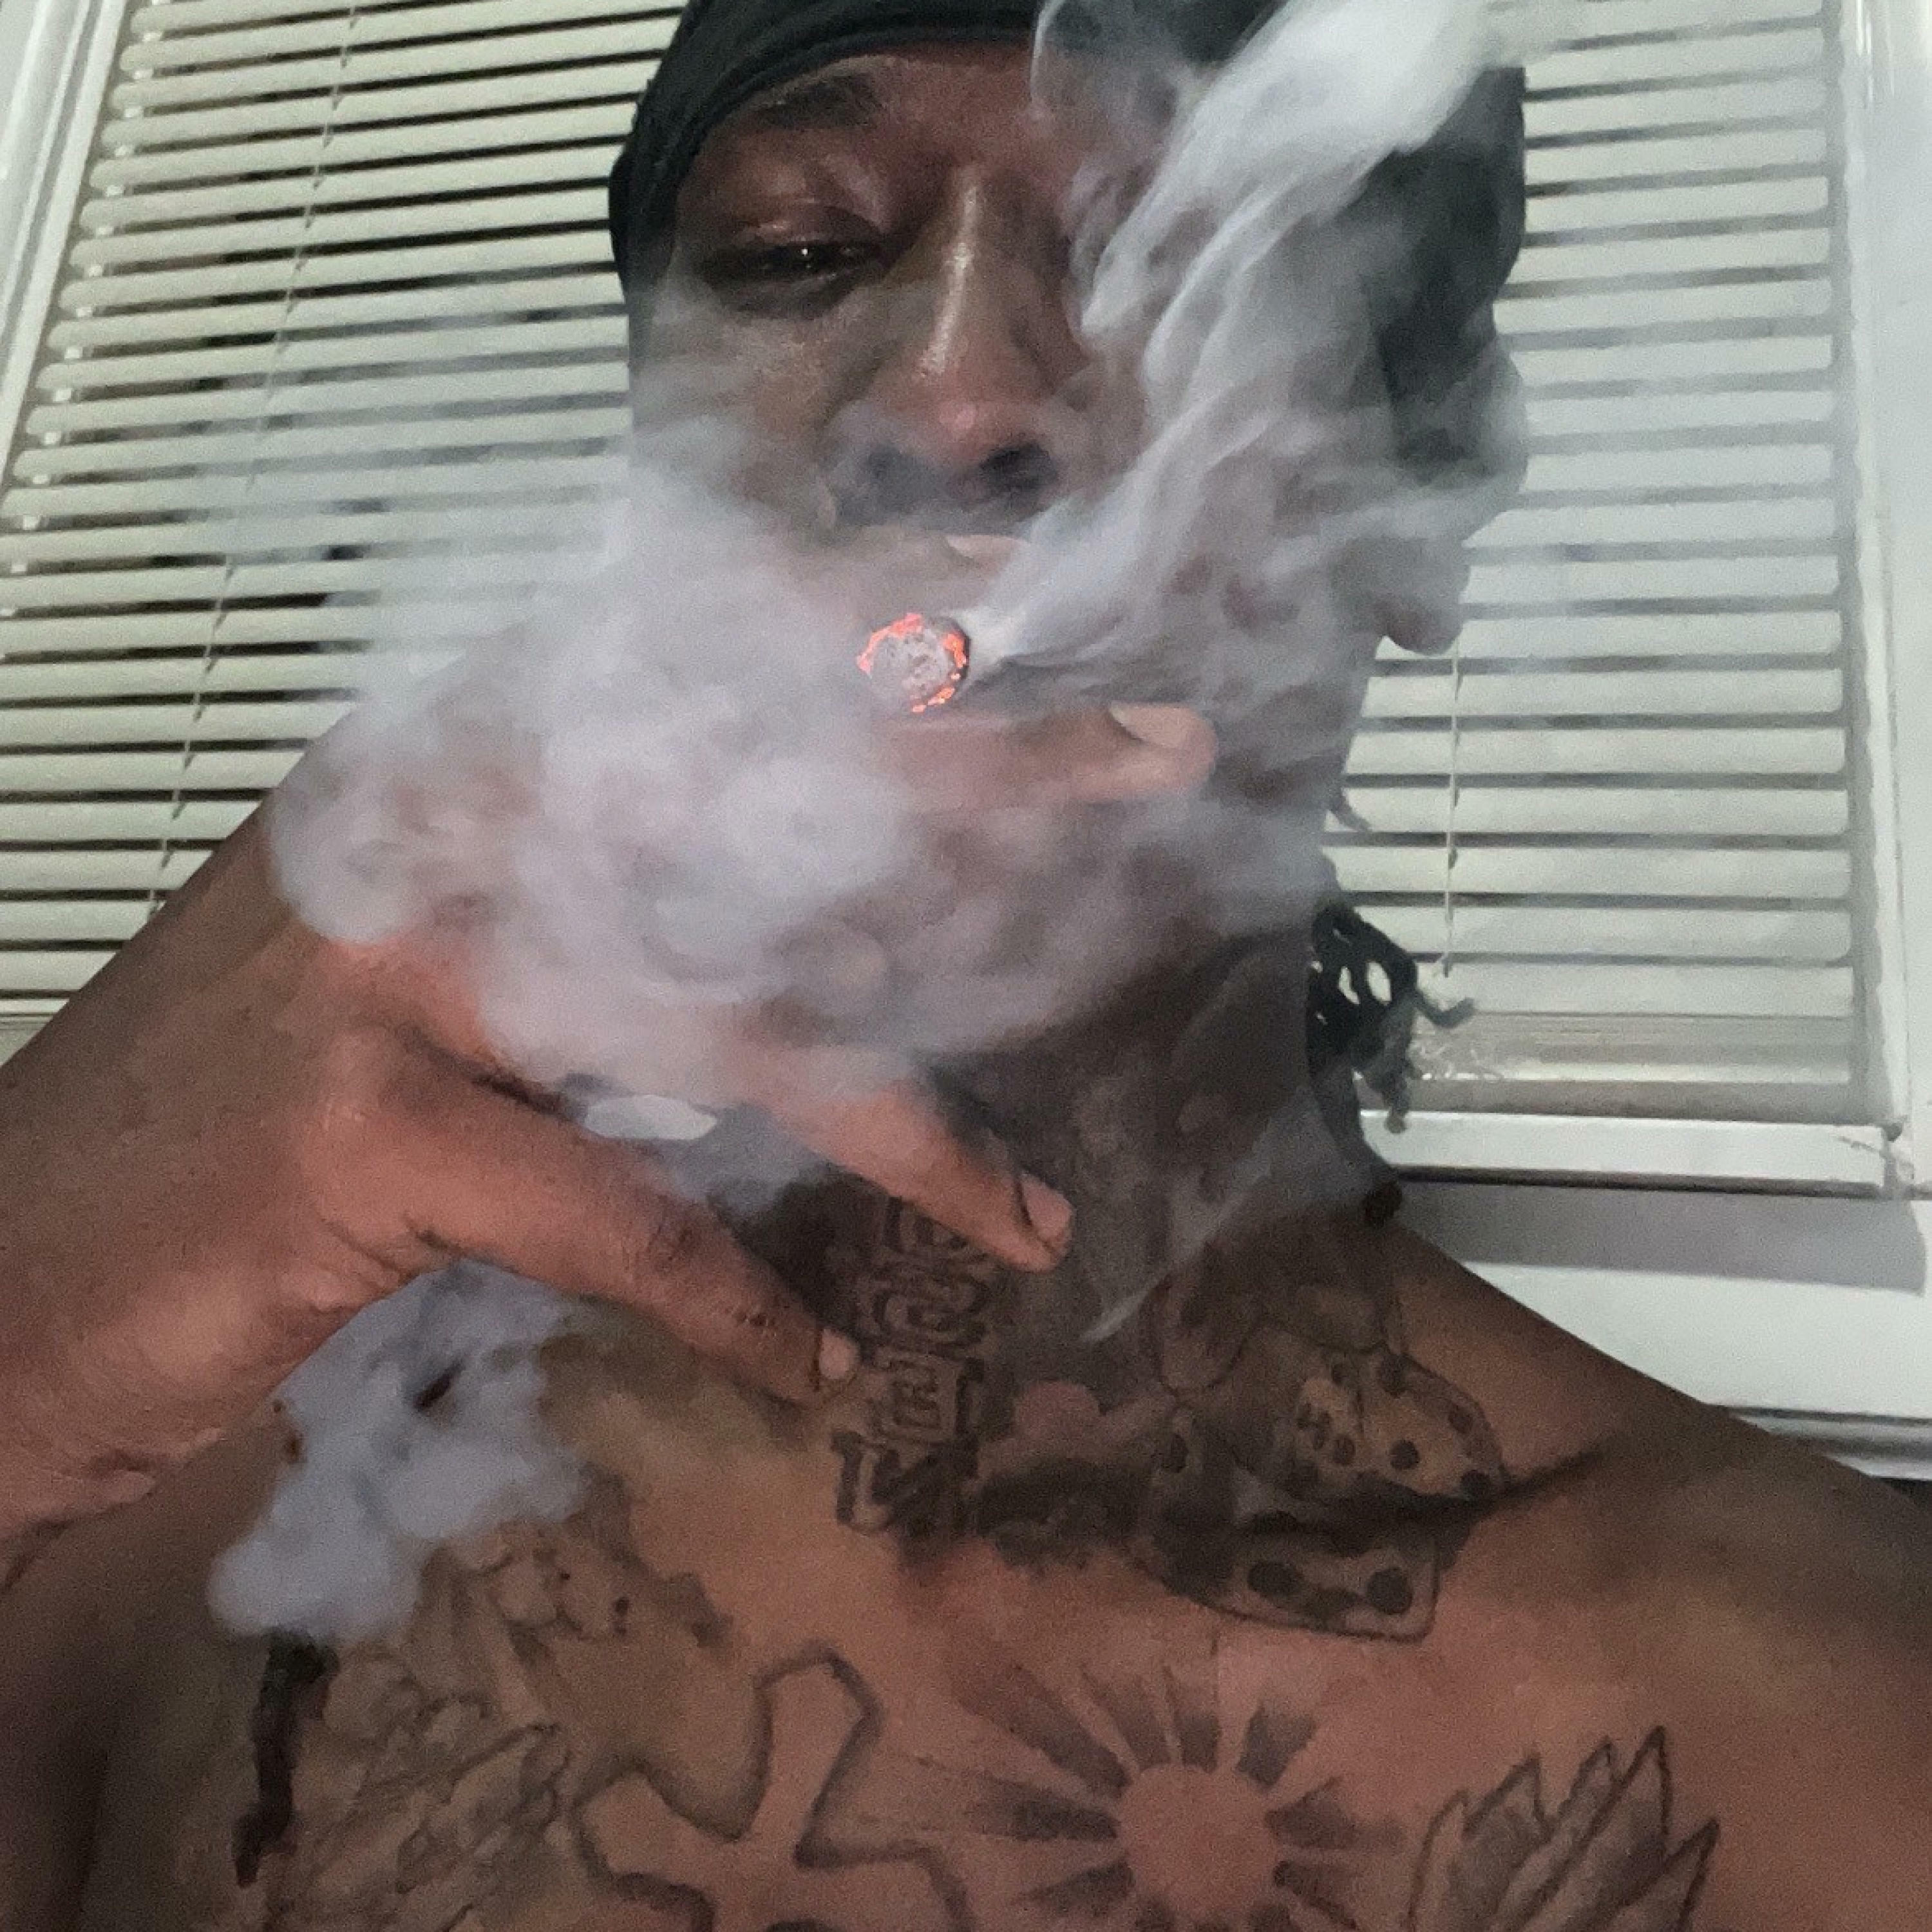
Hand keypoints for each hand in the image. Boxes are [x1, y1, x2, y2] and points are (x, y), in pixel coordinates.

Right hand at [0, 703, 1211, 1550]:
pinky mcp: (365, 1127)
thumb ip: (580, 912)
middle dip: (975, 776)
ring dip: (906, 1132)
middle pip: (753, 785)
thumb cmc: (237, 1118)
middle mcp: (428, 819)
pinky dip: (731, 1303)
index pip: (693, 660)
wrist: (10, 1270)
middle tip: (1155, 759)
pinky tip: (815, 1364)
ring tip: (1029, 1220)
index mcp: (444, 762)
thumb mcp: (419, 972)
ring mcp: (393, 963)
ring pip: (725, 1021)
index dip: (869, 621)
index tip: (1027, 602)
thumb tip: (792, 914)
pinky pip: (620, 1215)